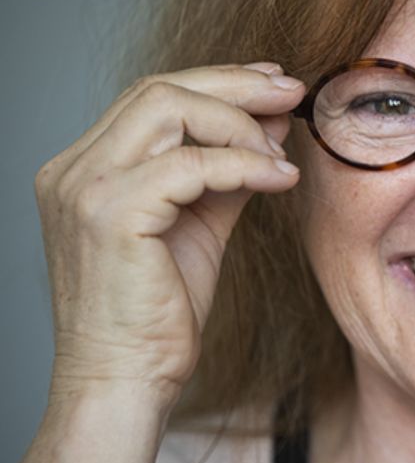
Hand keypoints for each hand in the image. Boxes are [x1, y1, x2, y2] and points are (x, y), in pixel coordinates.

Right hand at [34, 63, 303, 403]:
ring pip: (168, 110)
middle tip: (292, 91)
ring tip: (283, 153)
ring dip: (239, 124)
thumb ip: (230, 171)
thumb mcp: (201, 225)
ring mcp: (84, 189)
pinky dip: (244, 164)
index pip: (152, 97)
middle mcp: (74, 170)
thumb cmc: (158, 314)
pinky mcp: (109, 216)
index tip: (273, 82)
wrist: (126, 381)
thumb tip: (271, 124)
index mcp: (87, 168)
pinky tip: (279, 180)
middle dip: (235, 84)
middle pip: (158, 90)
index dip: (218, 81)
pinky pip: (190, 165)